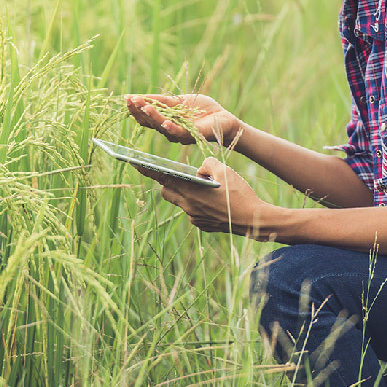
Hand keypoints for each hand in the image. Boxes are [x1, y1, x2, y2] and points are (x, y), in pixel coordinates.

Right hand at [123, 93, 240, 145]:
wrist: (224, 119)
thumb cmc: (203, 110)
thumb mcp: (180, 101)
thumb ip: (163, 101)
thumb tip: (141, 97)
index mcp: (167, 120)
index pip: (147, 116)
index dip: (137, 108)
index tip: (127, 98)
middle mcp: (170, 130)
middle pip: (151, 122)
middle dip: (140, 110)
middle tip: (130, 100)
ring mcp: (181, 134)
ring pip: (163, 126)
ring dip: (153, 116)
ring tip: (144, 106)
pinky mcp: (193, 136)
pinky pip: (180, 133)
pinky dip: (171, 128)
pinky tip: (165, 122)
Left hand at [158, 157, 277, 240]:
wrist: (253, 220)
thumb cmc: (240, 193)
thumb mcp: (225, 170)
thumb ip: (207, 164)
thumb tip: (200, 171)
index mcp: (191, 191)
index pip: (162, 178)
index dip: (146, 169)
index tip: (133, 162)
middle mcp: (188, 206)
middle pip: (168, 191)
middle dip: (170, 183)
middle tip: (180, 176)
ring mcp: (195, 218)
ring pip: (181, 202)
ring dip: (186, 193)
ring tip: (202, 188)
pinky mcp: (202, 225)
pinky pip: (193, 211)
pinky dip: (198, 204)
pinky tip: (213, 201)